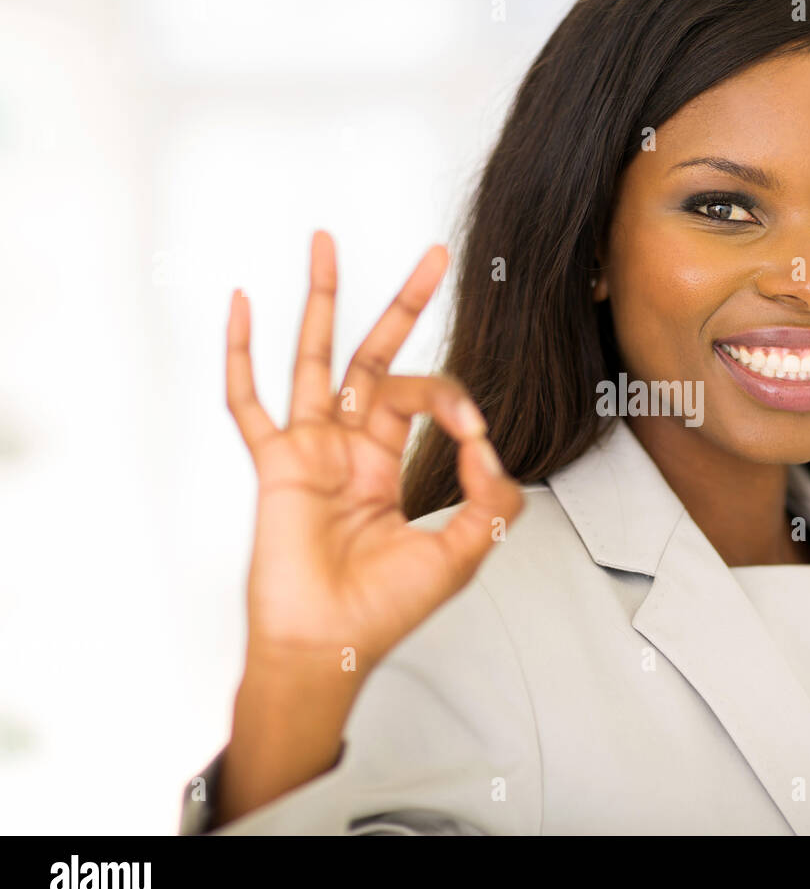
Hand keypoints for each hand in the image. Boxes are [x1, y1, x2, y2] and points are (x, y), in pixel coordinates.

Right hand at [225, 231, 522, 673]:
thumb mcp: (462, 551)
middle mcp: (350, 446)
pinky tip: (241, 303)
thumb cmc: (386, 609)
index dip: (455, 401)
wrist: (329, 647)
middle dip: (403, 304)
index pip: (427, 398)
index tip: (472, 437)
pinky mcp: (274, 463)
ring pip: (315, 357)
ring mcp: (310, 449)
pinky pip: (249, 401)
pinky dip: (242, 353)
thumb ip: (490, 497)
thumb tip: (488, 443)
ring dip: (321, 299)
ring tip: (326, 241)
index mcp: (391, 462)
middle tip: (433, 253)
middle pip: (377, 356)